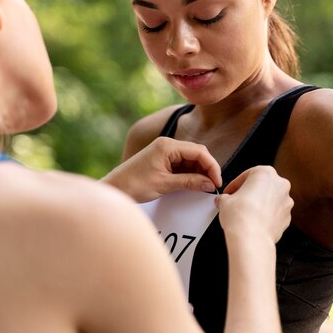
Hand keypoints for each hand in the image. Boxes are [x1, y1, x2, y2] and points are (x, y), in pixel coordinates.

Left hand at [102, 136, 221, 201]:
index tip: (217, 182)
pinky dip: (190, 174)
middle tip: (214, 186)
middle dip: (207, 168)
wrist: (114, 188)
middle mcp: (167, 145)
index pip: (199, 151)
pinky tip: (194, 184)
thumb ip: (189, 182)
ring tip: (205, 187)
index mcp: (167, 146)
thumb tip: (210, 185)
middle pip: (197, 153)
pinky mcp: (162, 160)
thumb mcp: (165, 184)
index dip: (211, 166)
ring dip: (199, 172)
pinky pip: (182, 164)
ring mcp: (165, 152)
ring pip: (191, 159)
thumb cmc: (134, 184)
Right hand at [215, 166, 292, 244]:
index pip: (247, 175)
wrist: (252, 237)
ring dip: (259, 205)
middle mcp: (280, 185)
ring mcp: (286, 202)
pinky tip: (254, 222)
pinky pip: (274, 213)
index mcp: (266, 173)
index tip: (229, 192)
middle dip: (249, 193)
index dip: (235, 185)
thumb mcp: (225, 200)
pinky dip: (266, 216)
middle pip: (261, 186)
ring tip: (245, 214)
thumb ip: (225, 197)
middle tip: (236, 202)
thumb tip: (223, 200)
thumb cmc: (241, 215)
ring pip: (270, 200)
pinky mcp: (287, 218)